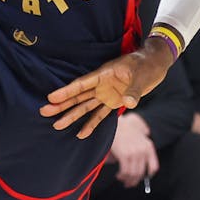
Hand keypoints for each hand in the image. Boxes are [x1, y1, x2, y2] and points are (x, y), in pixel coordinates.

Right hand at [40, 37, 174, 138]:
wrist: (154, 64)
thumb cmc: (146, 65)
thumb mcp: (141, 76)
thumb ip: (133, 90)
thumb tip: (128, 103)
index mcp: (104, 74)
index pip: (82, 84)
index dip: (67, 91)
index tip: (51, 97)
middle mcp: (101, 85)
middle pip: (78, 96)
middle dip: (62, 104)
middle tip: (44, 112)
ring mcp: (106, 93)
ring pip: (85, 106)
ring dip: (72, 115)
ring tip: (57, 125)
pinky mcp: (113, 101)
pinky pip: (100, 114)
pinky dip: (91, 124)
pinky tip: (81, 134)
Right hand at [109, 114, 158, 188]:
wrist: (116, 125)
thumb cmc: (126, 133)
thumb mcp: (139, 140)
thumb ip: (141, 153)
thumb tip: (138, 173)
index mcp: (149, 147)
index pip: (153, 167)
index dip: (148, 176)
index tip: (142, 179)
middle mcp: (143, 150)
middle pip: (141, 173)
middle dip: (134, 181)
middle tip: (129, 184)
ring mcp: (134, 153)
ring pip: (133, 174)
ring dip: (127, 180)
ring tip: (122, 179)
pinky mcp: (125, 155)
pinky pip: (125, 171)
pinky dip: (122, 176)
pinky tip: (119, 175)